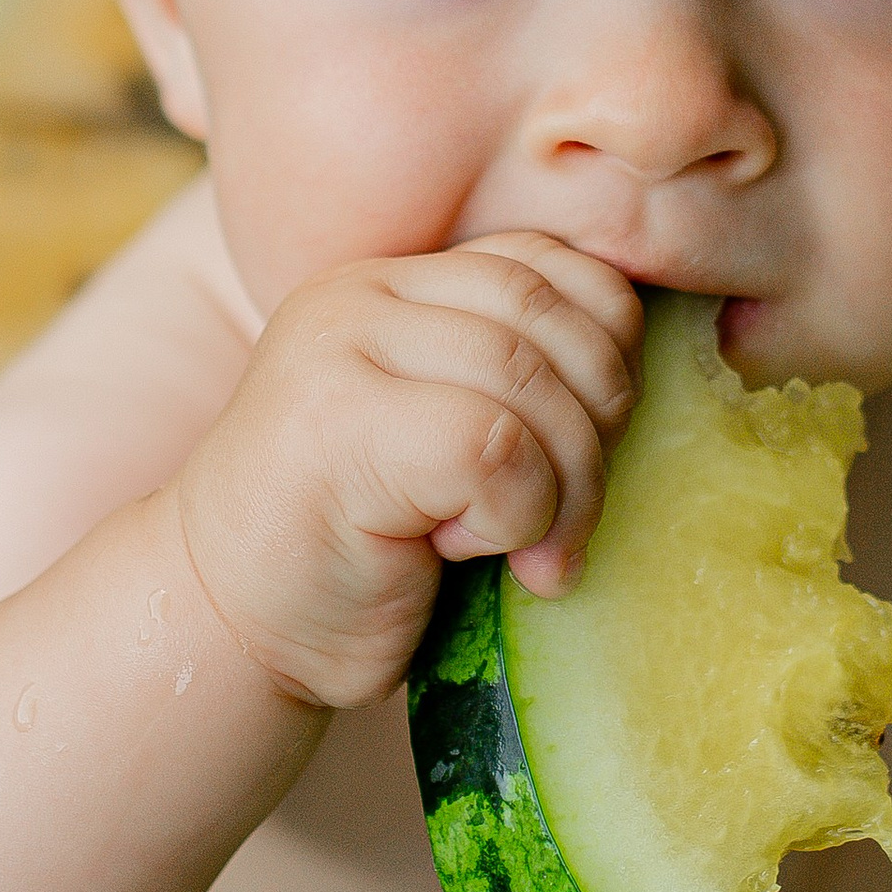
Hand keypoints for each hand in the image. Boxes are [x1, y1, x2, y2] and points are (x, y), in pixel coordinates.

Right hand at [172, 236, 643, 709]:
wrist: (225, 626)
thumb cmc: (360, 548)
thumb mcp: (452, 436)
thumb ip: (524, 381)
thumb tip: (666, 364)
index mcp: (398, 282)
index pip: (555, 265)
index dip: (607, 351)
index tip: (591, 444)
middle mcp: (362, 294)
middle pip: (555, 318)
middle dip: (598, 430)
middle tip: (568, 521)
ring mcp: (338, 350)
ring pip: (529, 383)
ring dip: (562, 488)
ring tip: (527, 551)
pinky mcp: (335, 426)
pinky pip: (493, 448)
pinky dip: (515, 515)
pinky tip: (464, 554)